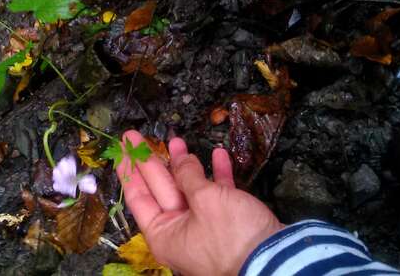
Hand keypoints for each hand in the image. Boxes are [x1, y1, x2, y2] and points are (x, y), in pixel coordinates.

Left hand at [116, 130, 283, 275]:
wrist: (276, 262)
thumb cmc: (232, 234)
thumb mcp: (206, 200)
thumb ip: (188, 176)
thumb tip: (179, 161)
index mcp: (164, 233)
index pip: (138, 195)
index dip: (130, 168)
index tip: (122, 146)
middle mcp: (179, 232)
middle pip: (160, 190)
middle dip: (153, 161)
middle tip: (138, 136)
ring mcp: (203, 228)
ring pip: (189, 190)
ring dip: (186, 165)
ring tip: (177, 140)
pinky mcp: (227, 224)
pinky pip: (216, 196)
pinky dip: (216, 177)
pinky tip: (219, 155)